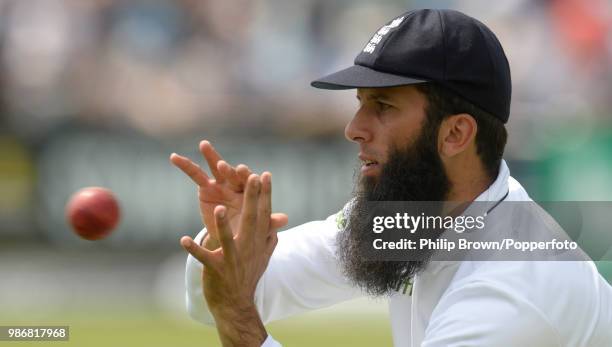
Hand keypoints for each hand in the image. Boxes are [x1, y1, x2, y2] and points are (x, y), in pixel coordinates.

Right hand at [170, 140, 286, 248]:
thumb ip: (269, 222)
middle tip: (224, 166)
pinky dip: (184, 164)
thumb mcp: (256, 228)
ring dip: (210, 155)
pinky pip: (194, 174)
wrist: (229, 239)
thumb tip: (285, 220)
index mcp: (251, 191)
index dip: (250, 178)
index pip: (251, 182)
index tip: (250, 175)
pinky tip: (174, 157)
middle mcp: (236, 183)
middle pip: (233, 173)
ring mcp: (220, 183)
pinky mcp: (205, 188)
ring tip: (204, 144)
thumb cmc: (246, 231)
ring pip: (214, 167)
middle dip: (229, 169)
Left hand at [180, 173, 275, 345]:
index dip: (265, 194)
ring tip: (220, 208)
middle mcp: (248, 248)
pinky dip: (194, 249)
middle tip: (252, 177)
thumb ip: (269, 238)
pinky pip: (204, 258)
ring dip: (223, 224)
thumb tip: (280, 223)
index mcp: (257, 241)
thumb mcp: (262, 257)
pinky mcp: (216, 270)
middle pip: (251, 220)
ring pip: (228, 239)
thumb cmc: (248, 278)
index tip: (266, 174)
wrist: (237, 306)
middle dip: (252, 198)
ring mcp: (232, 259)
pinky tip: (184, 240)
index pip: (263, 214)